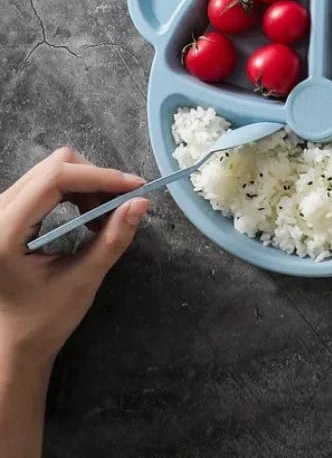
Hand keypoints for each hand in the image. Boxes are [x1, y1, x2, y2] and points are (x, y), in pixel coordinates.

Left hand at [0, 147, 148, 367]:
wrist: (13, 342)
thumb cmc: (44, 320)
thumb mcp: (83, 280)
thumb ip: (113, 239)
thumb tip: (141, 202)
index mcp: (4, 233)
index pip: (54, 179)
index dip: (99, 176)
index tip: (135, 187)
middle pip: (54, 166)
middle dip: (95, 180)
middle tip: (121, 206)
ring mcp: (0, 212)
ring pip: (52, 170)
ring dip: (87, 185)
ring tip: (104, 217)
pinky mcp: (9, 213)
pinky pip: (47, 183)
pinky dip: (76, 192)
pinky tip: (89, 217)